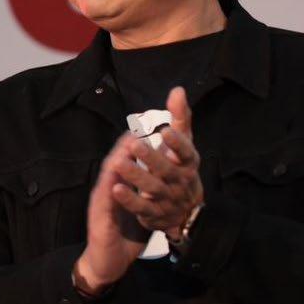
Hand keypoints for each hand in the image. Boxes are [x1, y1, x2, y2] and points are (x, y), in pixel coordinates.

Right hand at [77, 128, 153, 291]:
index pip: (126, 159)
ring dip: (116, 162)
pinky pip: (104, 202)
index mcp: (119, 185)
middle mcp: (108, 189)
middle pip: (115, 162)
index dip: (134, 143)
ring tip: (126, 147)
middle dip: (125, 145)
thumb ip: (149, 187)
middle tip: (137, 128)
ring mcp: (102, 203)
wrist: (108, 261)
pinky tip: (115, 181)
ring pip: (108, 177)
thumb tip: (162, 170)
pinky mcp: (99, 219)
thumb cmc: (124, 232)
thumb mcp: (142, 206)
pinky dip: (109, 189)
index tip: (147, 125)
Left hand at [111, 87, 203, 240]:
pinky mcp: (155, 213)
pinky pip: (142, 207)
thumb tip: (177, 90)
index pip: (187, 151)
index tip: (165, 129)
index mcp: (189, 162)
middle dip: (151, 158)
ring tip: (119, 163)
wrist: (185, 207)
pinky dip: (129, 200)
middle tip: (135, 144)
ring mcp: (168, 198)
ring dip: (137, 176)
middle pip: (167, 170)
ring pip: (153, 188)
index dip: (177, 143)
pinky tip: (115, 188)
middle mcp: (180, 181)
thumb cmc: (180, 165)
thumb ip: (180, 117)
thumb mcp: (183, 142)